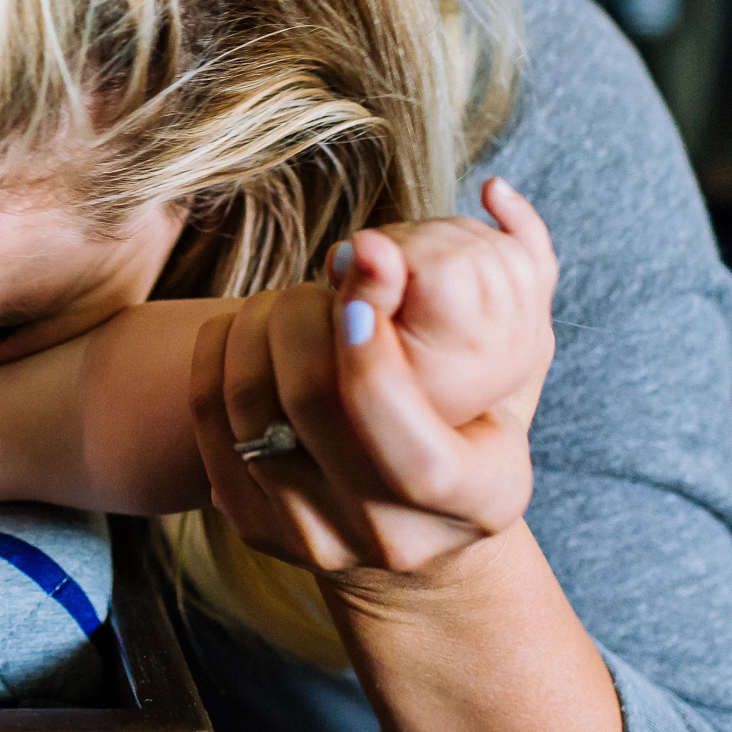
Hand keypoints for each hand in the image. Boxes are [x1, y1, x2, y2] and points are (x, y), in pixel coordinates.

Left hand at [189, 178, 557, 576]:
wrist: (412, 534)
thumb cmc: (474, 424)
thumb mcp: (517, 365)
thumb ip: (518, 280)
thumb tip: (496, 192)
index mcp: (478, 500)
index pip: (414, 456)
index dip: (373, 367)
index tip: (354, 285)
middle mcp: (393, 537)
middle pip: (315, 415)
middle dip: (303, 320)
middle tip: (319, 279)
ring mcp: (316, 539)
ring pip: (254, 416)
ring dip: (257, 332)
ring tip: (284, 301)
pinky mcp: (256, 527)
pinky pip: (213, 427)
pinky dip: (217, 359)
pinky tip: (242, 329)